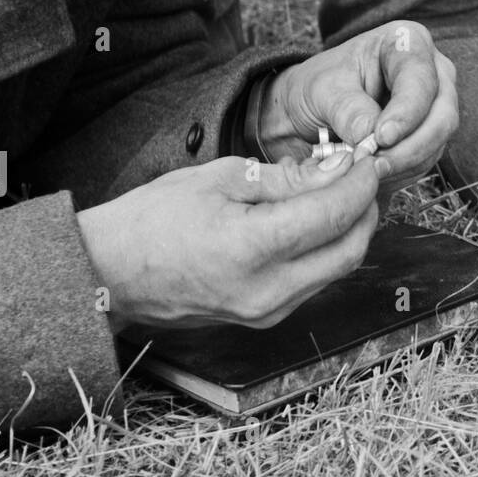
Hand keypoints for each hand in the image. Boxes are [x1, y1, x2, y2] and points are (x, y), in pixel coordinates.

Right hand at [78, 150, 377, 331]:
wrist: (109, 273)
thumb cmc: (154, 218)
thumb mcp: (222, 178)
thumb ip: (287, 178)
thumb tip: (337, 168)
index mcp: (253, 249)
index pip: (334, 215)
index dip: (360, 183)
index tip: (368, 158)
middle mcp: (268, 291)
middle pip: (350, 250)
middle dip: (366, 208)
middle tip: (362, 174)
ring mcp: (266, 312)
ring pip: (336, 268)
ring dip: (350, 229)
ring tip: (338, 192)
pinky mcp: (262, 319)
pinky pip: (313, 281)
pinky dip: (326, 249)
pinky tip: (315, 220)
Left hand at [256, 21, 457, 186]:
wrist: (311, 109)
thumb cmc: (318, 87)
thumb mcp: (322, 90)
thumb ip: (347, 109)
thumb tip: (370, 137)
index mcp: (407, 43)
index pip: (421, 81)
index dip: (406, 113)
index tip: (381, 138)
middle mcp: (432, 71)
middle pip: (442, 115)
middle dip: (410, 148)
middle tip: (375, 166)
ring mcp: (435, 105)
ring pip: (437, 143)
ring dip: (404, 165)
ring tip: (366, 172)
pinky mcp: (429, 135)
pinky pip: (426, 160)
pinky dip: (401, 174)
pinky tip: (373, 176)